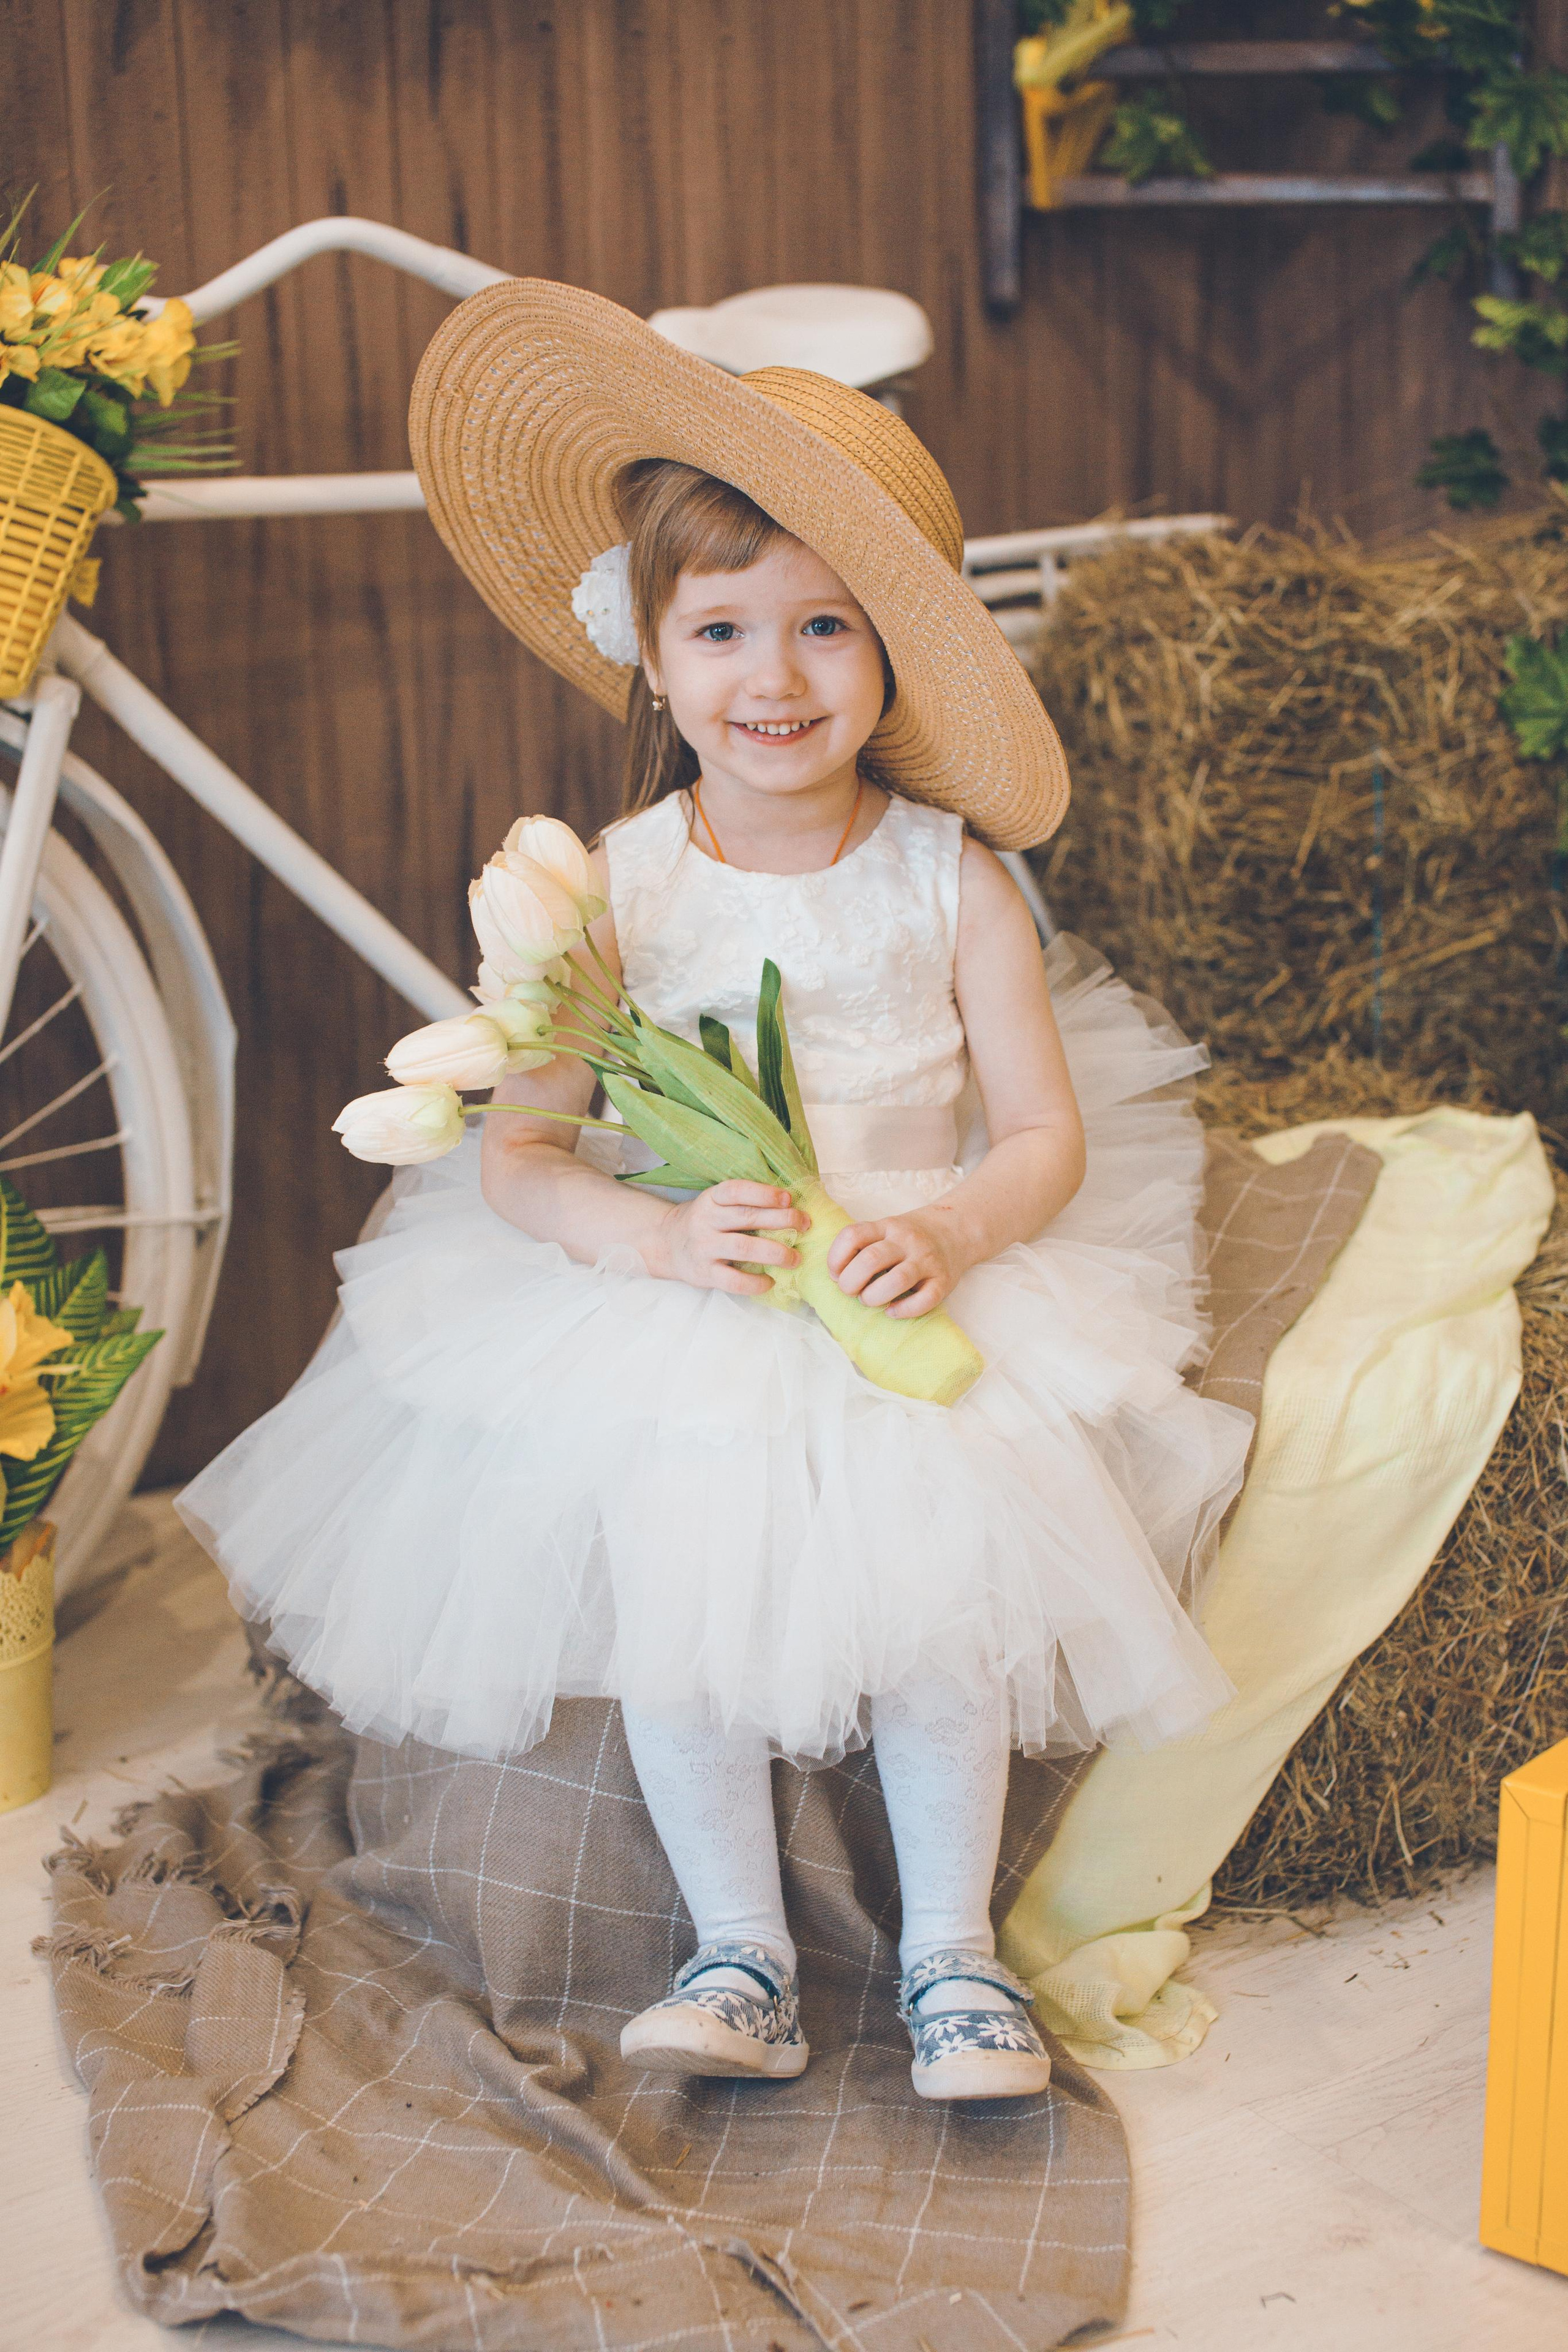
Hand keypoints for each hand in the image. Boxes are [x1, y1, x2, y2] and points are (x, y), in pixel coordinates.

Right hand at [656, 1182, 803, 1295]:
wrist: (667, 1245)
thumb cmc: (706, 1222)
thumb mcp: (717, 1204)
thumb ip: (745, 1204)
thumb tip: (792, 1207)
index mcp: (711, 1199)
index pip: (736, 1191)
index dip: (763, 1193)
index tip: (788, 1198)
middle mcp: (705, 1221)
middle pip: (747, 1218)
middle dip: (782, 1220)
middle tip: (804, 1225)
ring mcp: (704, 1248)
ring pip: (743, 1248)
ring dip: (775, 1252)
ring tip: (795, 1258)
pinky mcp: (704, 1274)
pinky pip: (733, 1280)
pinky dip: (756, 1283)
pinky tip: (770, 1280)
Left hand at [826, 1209, 963, 1319]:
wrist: (957, 1231)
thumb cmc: (910, 1238)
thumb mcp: (886, 1229)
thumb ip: (863, 1245)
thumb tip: (837, 1276)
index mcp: (887, 1226)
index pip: (852, 1236)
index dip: (836, 1258)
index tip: (835, 1273)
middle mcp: (907, 1240)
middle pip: (871, 1259)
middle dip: (850, 1282)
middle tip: (850, 1291)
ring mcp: (927, 1260)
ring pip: (898, 1280)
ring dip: (874, 1296)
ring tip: (869, 1300)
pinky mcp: (943, 1281)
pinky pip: (925, 1300)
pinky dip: (904, 1310)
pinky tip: (892, 1312)